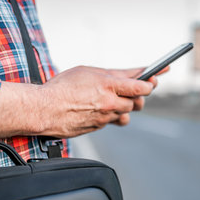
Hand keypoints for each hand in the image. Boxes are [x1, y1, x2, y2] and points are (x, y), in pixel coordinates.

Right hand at [36, 66, 161, 136]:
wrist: (43, 110)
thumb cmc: (62, 87)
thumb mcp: (88, 72)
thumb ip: (112, 74)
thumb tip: (132, 74)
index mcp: (108, 85)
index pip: (139, 86)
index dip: (150, 83)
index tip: (156, 79)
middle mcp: (109, 103)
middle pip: (137, 102)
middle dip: (139, 96)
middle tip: (139, 89)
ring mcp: (104, 118)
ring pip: (125, 114)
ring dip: (125, 106)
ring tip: (117, 98)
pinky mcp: (98, 128)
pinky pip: (112, 121)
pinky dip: (111, 114)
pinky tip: (103, 108)